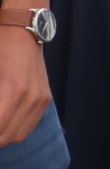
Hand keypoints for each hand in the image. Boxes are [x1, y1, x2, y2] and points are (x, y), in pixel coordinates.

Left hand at [0, 29, 52, 147]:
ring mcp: (41, 99)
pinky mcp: (45, 98)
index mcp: (12, 90)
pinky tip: (5, 122)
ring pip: (19, 135)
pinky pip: (30, 125)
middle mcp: (30, 98)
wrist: (21, 30)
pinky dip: (16, 129)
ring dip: (3, 136)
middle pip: (6, 137)